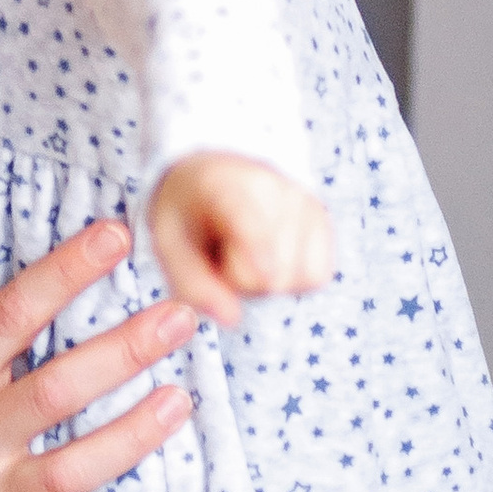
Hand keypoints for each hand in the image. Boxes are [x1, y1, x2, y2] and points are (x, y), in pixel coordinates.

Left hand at [149, 153, 334, 326]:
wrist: (217, 171)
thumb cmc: (190, 213)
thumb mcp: (169, 244)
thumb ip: (192, 284)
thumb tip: (231, 319)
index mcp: (220, 184)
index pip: (247, 218)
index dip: (258, 248)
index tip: (262, 273)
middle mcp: (271, 185)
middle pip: (269, 273)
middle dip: (240, 282)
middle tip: (222, 255)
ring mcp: (302, 200)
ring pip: (298, 278)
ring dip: (268, 281)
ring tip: (246, 252)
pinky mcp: (322, 219)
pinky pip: (316, 276)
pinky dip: (294, 278)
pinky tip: (271, 255)